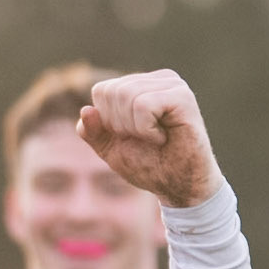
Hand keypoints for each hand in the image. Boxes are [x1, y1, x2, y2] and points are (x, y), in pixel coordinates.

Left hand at [77, 70, 220, 207]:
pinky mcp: (182, 96)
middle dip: (121, 125)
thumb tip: (86, 110)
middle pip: (112, 92)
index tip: (133, 137)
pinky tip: (164, 137)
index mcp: (140, 85)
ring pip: (126, 96)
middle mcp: (157, 79)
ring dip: (135, 129)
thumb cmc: (151, 167)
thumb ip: (94, 132)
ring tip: (157, 139)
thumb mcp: (112, 150)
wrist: (180, 188)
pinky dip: (147, 130)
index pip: (102, 91)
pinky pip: (144, 105)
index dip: (108, 122)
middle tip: (146, 140)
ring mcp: (172, 84)